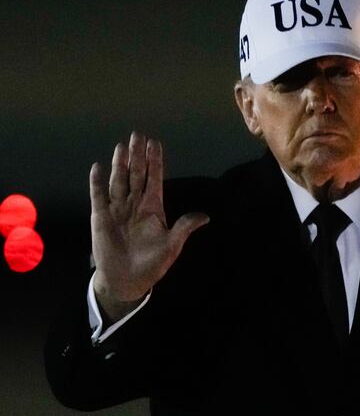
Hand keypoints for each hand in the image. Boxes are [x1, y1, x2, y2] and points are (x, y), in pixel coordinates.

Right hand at [90, 132, 209, 321]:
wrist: (127, 280)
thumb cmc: (152, 263)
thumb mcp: (172, 245)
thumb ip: (184, 228)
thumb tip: (205, 217)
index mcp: (153, 208)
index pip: (154, 179)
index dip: (155, 161)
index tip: (155, 143)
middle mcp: (135, 204)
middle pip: (136, 174)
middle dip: (138, 155)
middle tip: (138, 135)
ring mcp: (117, 209)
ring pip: (119, 181)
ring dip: (120, 164)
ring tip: (122, 146)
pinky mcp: (101, 218)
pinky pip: (99, 196)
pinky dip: (97, 182)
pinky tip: (98, 167)